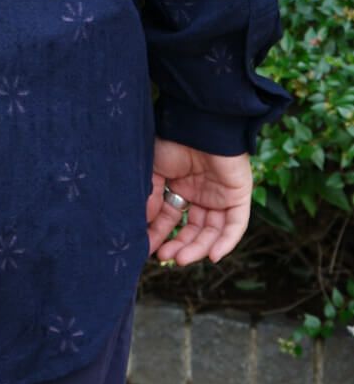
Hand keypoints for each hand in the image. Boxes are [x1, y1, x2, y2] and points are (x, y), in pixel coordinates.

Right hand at [146, 135, 252, 265]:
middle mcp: (201, 194)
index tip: (147, 248)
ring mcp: (220, 196)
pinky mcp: (239, 195)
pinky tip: (212, 256)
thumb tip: (144, 224)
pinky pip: (236, 225)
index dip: (159, 233)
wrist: (199, 125)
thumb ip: (151, 198)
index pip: (171, 218)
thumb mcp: (154, 170)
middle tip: (164, 256)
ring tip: (182, 258)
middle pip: (192, 229)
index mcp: (180, 186)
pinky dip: (226, 242)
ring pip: (212, 231)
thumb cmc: (174, 140)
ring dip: (198, 248)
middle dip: (179, 244)